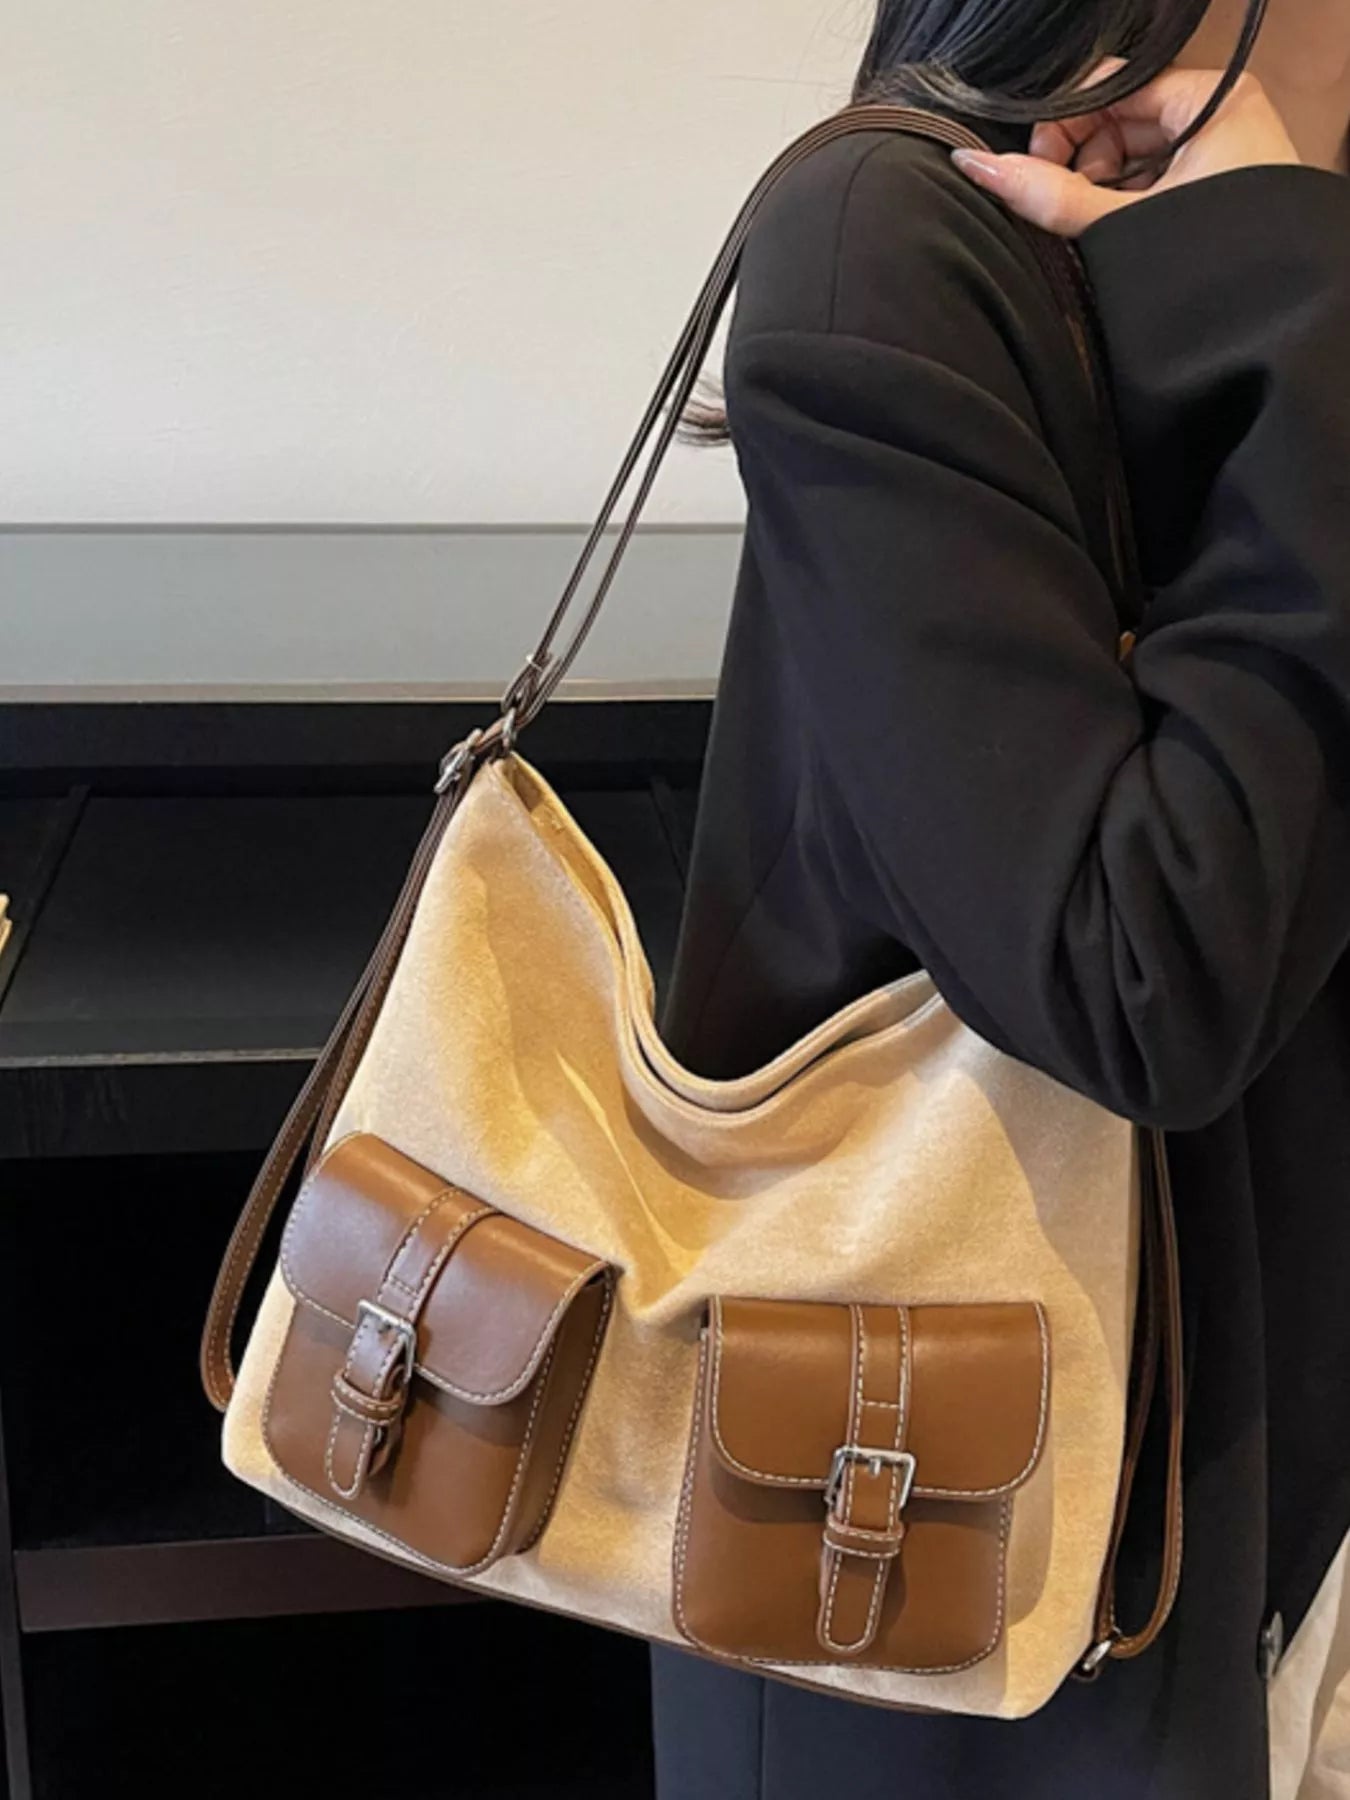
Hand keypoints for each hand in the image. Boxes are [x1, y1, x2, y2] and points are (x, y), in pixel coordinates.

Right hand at [951, 66, 1300, 236]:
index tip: (1034, 168)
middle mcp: (1219, 116)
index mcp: (1211, 99)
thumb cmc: (1218, 266)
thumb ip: (1050, 195)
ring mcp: (1218, 153)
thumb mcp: (1123, 222)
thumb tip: (979, 167)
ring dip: (1097, 194)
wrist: (1272, 330)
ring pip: (1129, 158)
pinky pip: (1151, 184)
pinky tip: (1119, 240)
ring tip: (1092, 232)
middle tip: (1059, 208)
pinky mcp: (1213, 189)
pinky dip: (1124, 209)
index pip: (1108, 86)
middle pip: (1116, 122)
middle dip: (1079, 166)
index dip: (1062, 125)